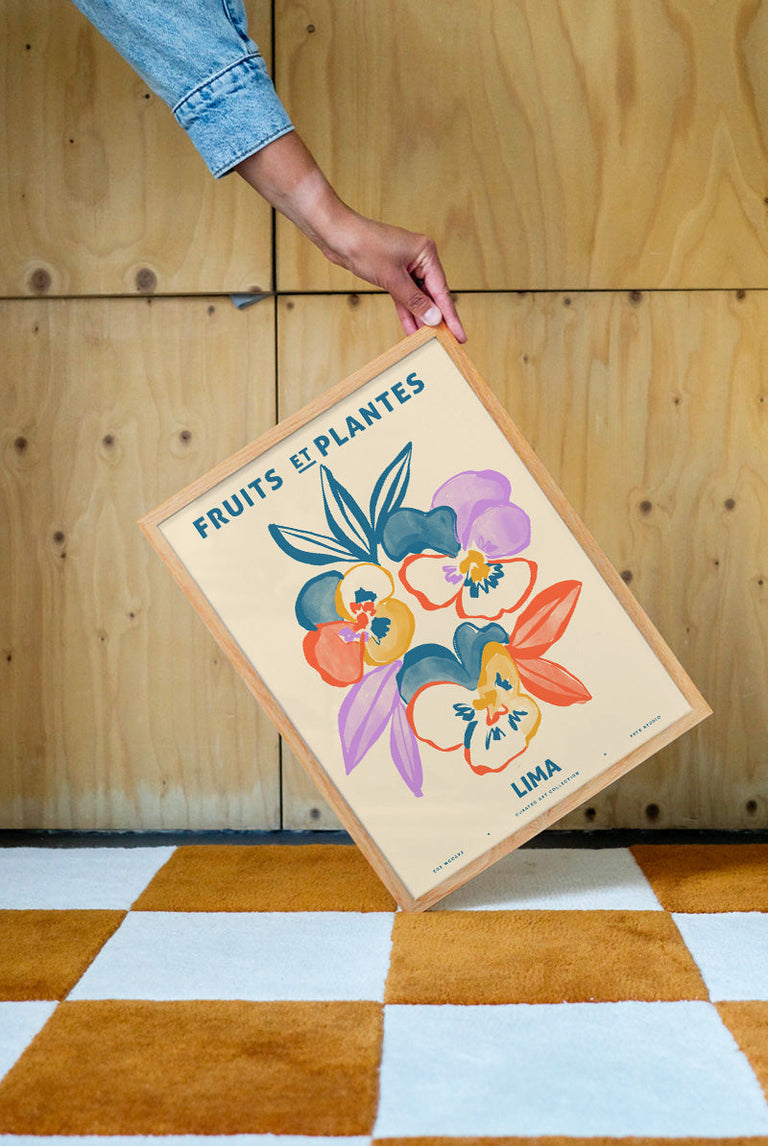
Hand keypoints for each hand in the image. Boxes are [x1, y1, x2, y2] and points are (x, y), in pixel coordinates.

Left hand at [319, 212, 466, 342]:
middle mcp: (419, 258)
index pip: (442, 290)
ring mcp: (406, 265)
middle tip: (446, 342)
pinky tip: (411, 329)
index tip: (460, 335)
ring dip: (420, 318)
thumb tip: (434, 318)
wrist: (337, 235)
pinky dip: (406, 311)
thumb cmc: (364, 247)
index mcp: (426, 253)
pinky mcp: (392, 272)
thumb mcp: (392, 279)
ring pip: (417, 297)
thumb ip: (414, 301)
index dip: (450, 316)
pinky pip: (404, 296)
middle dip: (436, 318)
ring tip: (428, 340)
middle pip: (432, 294)